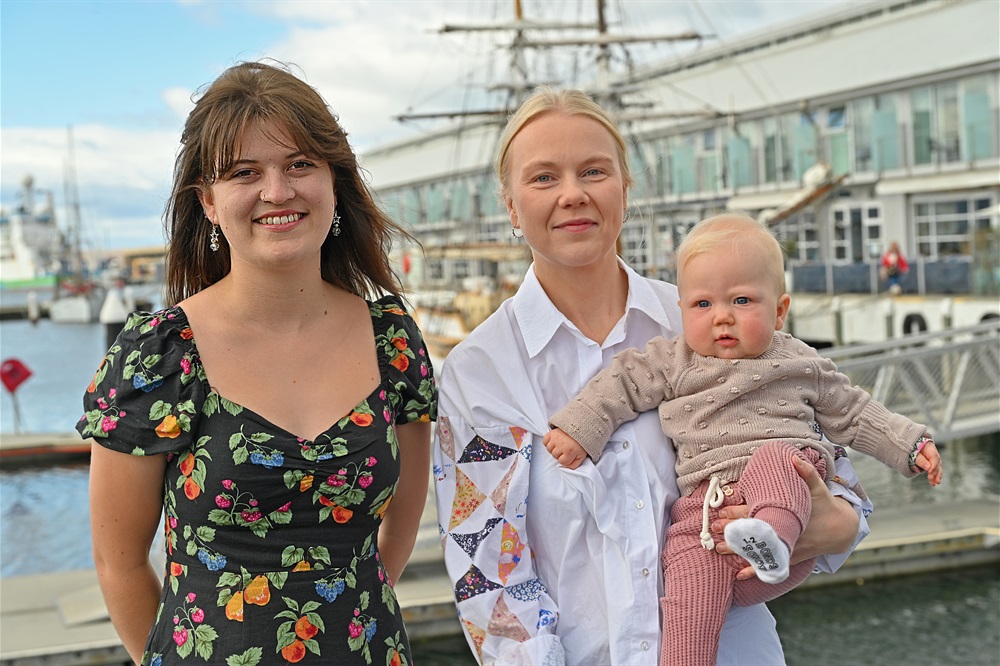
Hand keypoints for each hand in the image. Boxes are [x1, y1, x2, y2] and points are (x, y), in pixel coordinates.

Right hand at [543, 428, 586, 468]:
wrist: (580, 427)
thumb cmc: (581, 442)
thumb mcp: (581, 455)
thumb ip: (574, 464)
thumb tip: (565, 467)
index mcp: (570, 451)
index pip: (561, 462)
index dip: (565, 459)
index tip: (568, 455)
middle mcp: (561, 445)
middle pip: (554, 455)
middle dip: (559, 454)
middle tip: (565, 449)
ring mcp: (556, 438)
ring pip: (549, 449)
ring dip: (553, 448)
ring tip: (560, 444)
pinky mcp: (552, 432)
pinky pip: (545, 441)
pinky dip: (548, 442)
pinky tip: (554, 441)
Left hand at [712, 455, 859, 578]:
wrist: (841, 530)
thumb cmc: (825, 505)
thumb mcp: (817, 488)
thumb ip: (806, 473)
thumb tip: (794, 457)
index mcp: (787, 516)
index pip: (758, 514)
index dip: (738, 514)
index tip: (721, 514)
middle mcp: (785, 534)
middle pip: (754, 533)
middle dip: (733, 532)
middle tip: (713, 531)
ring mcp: (787, 547)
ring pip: (759, 550)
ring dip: (738, 551)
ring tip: (718, 550)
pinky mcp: (790, 557)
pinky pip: (770, 564)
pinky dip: (755, 570)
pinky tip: (740, 576)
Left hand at [915, 440, 942, 485]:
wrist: (910, 444)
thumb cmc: (911, 446)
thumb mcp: (913, 452)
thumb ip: (920, 459)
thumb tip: (928, 467)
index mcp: (930, 448)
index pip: (934, 457)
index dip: (933, 465)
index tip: (930, 472)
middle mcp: (933, 454)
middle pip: (937, 463)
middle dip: (936, 473)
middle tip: (935, 481)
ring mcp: (933, 459)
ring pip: (937, 468)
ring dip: (936, 476)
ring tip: (935, 483)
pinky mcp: (930, 463)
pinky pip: (934, 469)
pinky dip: (934, 475)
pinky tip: (934, 482)